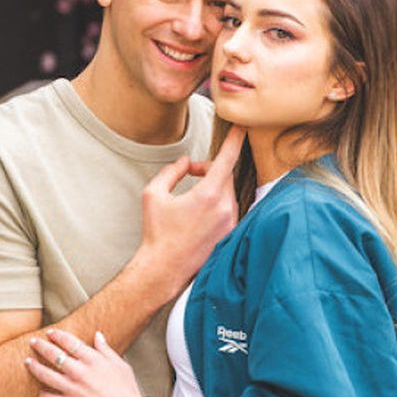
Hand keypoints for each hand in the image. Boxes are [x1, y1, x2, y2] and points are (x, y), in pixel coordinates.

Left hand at [25, 328, 141, 396]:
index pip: (70, 342)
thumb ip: (106, 350)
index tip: (50, 333)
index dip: (57, 336)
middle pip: (54, 355)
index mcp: (93, 360)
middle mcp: (80, 372)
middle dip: (41, 347)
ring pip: (47, 375)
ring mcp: (73, 389)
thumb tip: (98, 335)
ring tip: (28, 362)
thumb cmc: (126, 390)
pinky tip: (40, 393)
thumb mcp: (120, 364)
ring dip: (35, 367)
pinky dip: (43, 396)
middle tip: (33, 343)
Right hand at [137, 125, 244, 291]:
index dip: (235, 139)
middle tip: (189, 173)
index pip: (227, 158)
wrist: (164, 270)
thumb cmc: (156, 233)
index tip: (242, 127)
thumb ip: (171, 171)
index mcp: (208, 195)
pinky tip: (198, 215)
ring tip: (191, 197)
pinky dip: (217, 203)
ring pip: (228, 192)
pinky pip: (229, 208)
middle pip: (225, 175)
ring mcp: (230, 222)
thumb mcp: (153, 194)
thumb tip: (185, 162)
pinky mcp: (230, 234)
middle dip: (209, 169)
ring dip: (213, 186)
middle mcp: (225, 208)